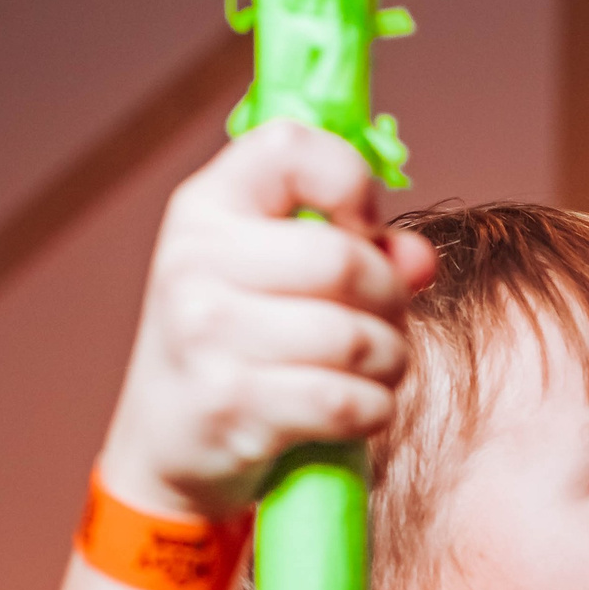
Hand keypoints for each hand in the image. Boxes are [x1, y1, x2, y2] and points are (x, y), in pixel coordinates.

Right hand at [98, 120, 439, 522]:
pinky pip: (346, 401)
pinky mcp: (231, 404)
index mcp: (207, 206)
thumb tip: (419, 258)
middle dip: (390, 299)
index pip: (289, 146)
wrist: (169, 443)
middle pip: (343, 258)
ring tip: (374, 369)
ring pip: (355, 337)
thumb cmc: (240, 345)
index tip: (359, 227)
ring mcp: (206, 333)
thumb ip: (360, 250)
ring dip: (390, 361)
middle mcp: (195, 260)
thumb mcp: (280, 278)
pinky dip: (374, 409)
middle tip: (384, 322)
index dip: (349, 181)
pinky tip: (359, 409)